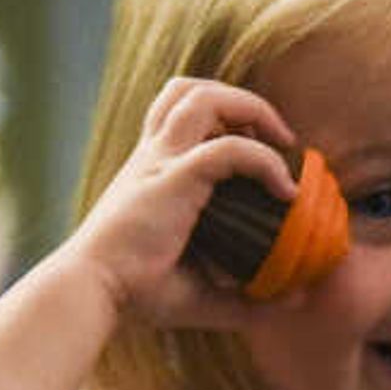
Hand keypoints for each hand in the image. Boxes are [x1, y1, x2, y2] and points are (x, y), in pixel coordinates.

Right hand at [62, 74, 302, 335]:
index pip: (179, 115)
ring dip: (252, 109)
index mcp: (152, 170)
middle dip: (239, 100)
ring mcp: (161, 163)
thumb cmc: (136, 294)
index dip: (224, 118)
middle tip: (276, 137)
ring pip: (204, 99)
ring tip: (282, 144)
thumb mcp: (202, 292)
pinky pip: (228, 149)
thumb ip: (249, 297)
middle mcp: (154, 157)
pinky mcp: (173, 180)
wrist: (91, 293)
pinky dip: (264, 160)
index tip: (261, 151)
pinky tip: (285, 192)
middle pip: (189, 90)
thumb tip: (299, 299)